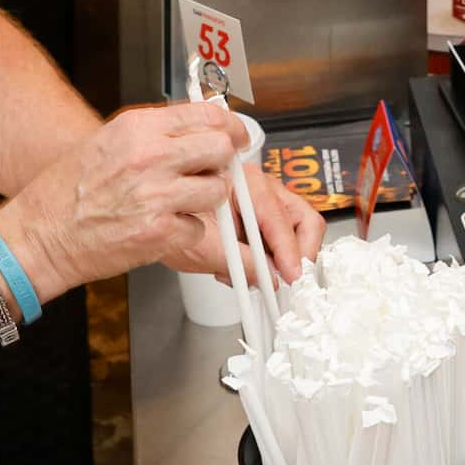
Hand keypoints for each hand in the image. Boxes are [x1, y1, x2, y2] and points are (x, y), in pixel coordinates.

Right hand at [0, 101, 262, 293]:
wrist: (38, 236)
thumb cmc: (65, 193)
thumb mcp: (108, 143)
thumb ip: (154, 134)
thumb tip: (198, 128)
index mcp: (138, 128)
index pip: (206, 114)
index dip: (229, 127)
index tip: (235, 136)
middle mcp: (150, 156)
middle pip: (221, 148)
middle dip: (222, 162)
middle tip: (212, 172)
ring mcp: (157, 194)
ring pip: (217, 190)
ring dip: (206, 200)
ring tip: (178, 204)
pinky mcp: (159, 231)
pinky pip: (198, 228)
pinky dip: (186, 232)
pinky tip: (161, 228)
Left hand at [163, 168, 323, 288]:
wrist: (161, 221)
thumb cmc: (174, 222)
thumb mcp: (204, 248)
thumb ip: (240, 262)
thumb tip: (269, 277)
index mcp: (246, 184)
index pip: (280, 218)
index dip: (289, 251)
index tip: (291, 276)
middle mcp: (262, 187)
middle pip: (303, 219)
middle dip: (298, 254)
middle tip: (290, 280)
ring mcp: (267, 202)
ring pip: (298, 230)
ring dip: (284, 259)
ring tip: (258, 276)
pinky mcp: (265, 218)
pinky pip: (284, 239)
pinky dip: (274, 259)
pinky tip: (249, 269)